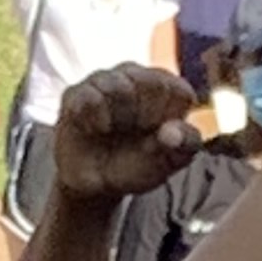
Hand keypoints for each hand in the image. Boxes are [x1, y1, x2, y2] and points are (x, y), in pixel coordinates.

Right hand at [49, 63, 195, 216]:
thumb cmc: (139, 164)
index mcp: (168, 89)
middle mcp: (137, 76)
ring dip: (118, 117)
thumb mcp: (170, 161)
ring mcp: (105, 81)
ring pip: (117, 85)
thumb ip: (184, 144)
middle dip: (144, 117)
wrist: (97, 183)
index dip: (167, 118)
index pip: (178, 90)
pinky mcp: (77, 93)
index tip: (158, 136)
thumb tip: (172, 132)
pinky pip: (87, 97)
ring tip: (112, 131)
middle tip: (134, 132)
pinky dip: (93, 120)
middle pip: (151, 83)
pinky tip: (95, 130)